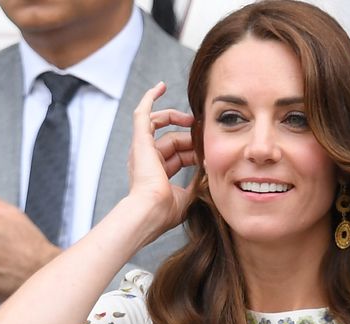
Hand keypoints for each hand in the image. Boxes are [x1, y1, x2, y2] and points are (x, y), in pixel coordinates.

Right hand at [126, 81, 195, 235]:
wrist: (151, 211)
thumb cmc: (165, 211)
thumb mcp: (187, 197)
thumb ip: (197, 185)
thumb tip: (209, 175)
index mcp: (156, 174)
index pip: (177, 155)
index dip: (193, 150)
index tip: (208, 149)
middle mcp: (146, 160)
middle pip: (171, 139)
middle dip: (189, 136)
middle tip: (204, 131)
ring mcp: (142, 149)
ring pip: (159, 125)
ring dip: (175, 118)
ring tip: (191, 117)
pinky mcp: (140, 140)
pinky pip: (142, 113)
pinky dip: (150, 98)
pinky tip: (160, 86)